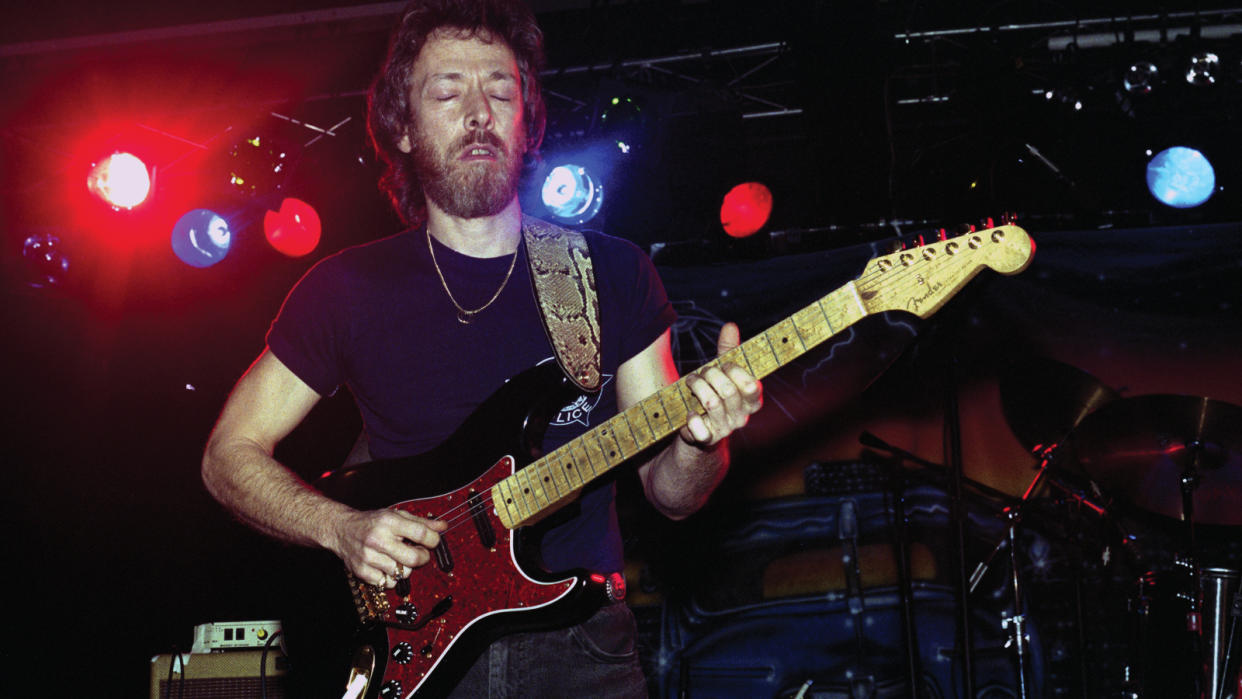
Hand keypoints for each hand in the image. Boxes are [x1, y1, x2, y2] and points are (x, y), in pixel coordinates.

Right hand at [328, 507, 446, 588]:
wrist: (341, 530)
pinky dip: (391, 577)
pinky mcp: (362, 571)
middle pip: (414, 558)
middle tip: (419, 553)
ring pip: (402, 573)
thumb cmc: (372, 522)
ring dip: (405, 568)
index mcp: (389, 521)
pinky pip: (388, 583)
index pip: (421, 533)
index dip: (433, 540)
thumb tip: (443, 527)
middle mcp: (378, 539)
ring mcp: (369, 557)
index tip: (432, 542)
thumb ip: (421, 522)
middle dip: (423, 558)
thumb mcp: (397, 515)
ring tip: (398, 558)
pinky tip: (386, 566)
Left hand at [679, 322, 761, 448]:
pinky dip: (692, 418)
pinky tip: (689, 411)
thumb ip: (728, 350)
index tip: (723, 364)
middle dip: (711, 375)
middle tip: (702, 371)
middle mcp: (742, 417)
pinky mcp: (707, 439)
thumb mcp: (722, 371)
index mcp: (751, 400)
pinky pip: (700, 430)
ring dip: (697, 388)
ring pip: (712, 404)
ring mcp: (725, 429)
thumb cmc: (714, 392)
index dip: (734, 371)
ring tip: (691, 382)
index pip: (751, 385)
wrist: (699, 427)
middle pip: (728, 391)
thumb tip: (730, 326)